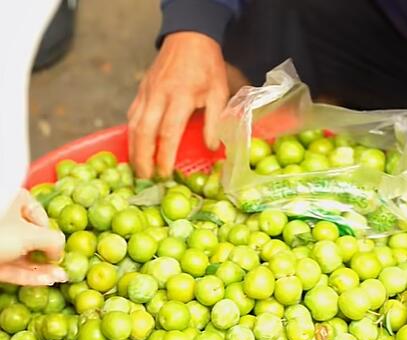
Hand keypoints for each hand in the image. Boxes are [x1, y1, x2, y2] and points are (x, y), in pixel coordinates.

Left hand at [0, 190, 66, 285]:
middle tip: (62, 267)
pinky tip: (46, 281)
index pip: (39, 215)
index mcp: (12, 200)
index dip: (51, 232)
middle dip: (49, 255)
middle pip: (32, 238)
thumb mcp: (32, 234)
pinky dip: (29, 275)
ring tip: (60, 278)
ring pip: (23, 256)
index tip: (58, 246)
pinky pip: (12, 268)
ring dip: (42, 268)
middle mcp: (3, 219)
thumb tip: (60, 249)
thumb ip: (54, 240)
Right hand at [128, 32, 228, 178]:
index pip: (167, 133)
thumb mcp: (219, 92)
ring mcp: (146, 93)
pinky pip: (132, 116)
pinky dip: (131, 134)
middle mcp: (158, 96)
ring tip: (138, 168)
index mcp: (179, 97)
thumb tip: (211, 147)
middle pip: (143, 132)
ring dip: (134, 149)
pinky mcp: (141, 91)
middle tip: (146, 178)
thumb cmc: (207, 67)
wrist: (189, 37)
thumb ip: (214, 121)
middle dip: (142, 158)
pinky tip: (136, 147)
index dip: (164, 157)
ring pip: (133, 125)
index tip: (165, 174)